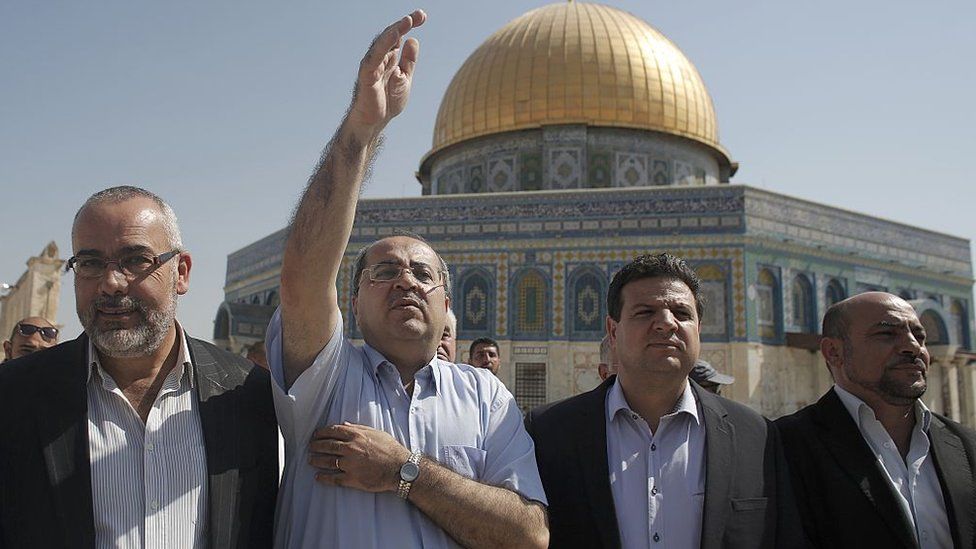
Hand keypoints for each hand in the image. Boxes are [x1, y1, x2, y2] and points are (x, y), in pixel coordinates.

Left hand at [309, 422, 412, 492]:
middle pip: (327, 446)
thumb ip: (359, 428)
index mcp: (356, 435)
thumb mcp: (376, 433)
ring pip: (327, 461)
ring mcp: (350, 464)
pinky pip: (334, 478)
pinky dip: (324, 478)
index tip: (316, 434)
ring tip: (310, 460)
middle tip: (310, 446)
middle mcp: (350, 449)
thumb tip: (344, 424)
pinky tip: (318, 477)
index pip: (333, 431)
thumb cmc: (391, 449)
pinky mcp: (352, 479)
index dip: (322, 432)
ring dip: (316, 460)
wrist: (400, 468)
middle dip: (316, 446)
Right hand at [347, 9, 426, 132]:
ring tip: (408, 20)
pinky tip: (394, 36)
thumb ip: (409, 61)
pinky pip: (375, 56)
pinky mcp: (367, 73)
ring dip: (395, 30)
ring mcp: (372, 64)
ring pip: (382, 42)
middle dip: (404, 23)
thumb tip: (413, 40)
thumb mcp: (405, 78)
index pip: (399, 36)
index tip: (423, 16)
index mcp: (389, 57)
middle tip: (420, 14)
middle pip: (391, 35)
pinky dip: (384, 45)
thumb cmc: (388, 101)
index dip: (409, 25)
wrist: (375, 122)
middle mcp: (380, 57)